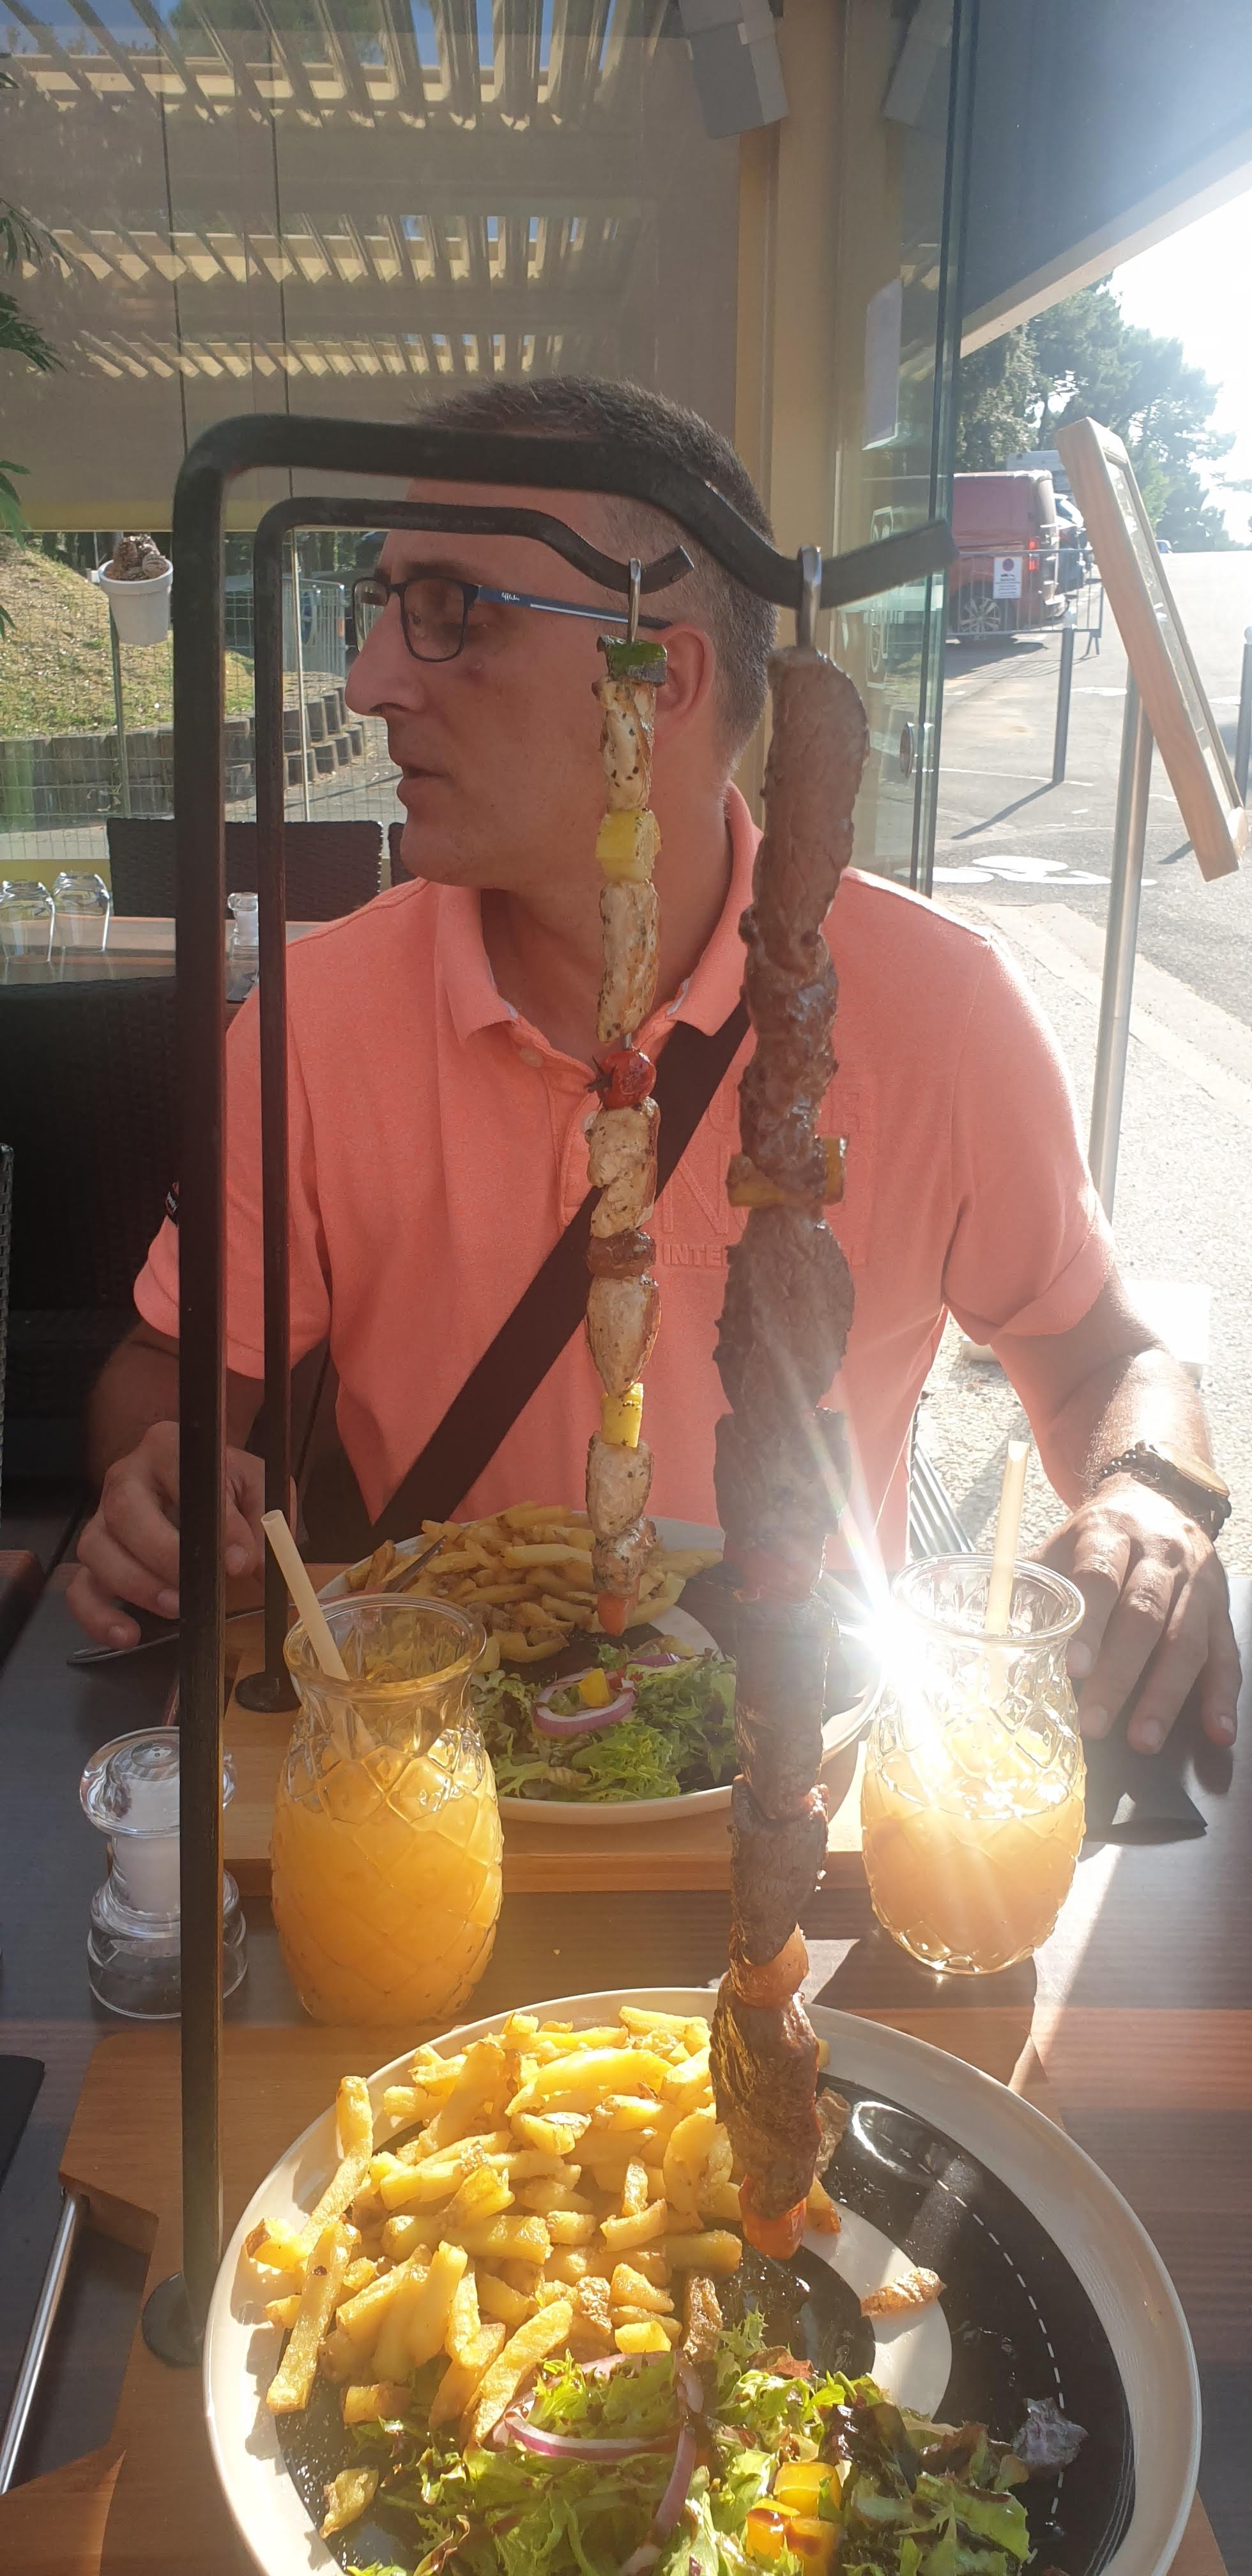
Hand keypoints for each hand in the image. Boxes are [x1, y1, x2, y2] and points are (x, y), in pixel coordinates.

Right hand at [67, 1422, 266, 1646]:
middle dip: (163, 1555)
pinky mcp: (94, 1558)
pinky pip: (79, 1588)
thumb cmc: (226, 1485)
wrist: (202, 1487)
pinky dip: (98, 1616)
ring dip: (135, 1585)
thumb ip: (259, 1517)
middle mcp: (125, 1478)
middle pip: (124, 1512)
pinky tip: (128, 1635)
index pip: (177, 1474)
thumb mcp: (255, 1485)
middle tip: (198, 1586)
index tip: (237, 1559)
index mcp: (167, 1447)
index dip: (208, 1519)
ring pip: (96, 1550)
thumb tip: (245, 1561)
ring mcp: (102, 1518)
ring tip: (175, 1608)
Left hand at [1041, 1474, 1240, 1752]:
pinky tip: (1217, 1731)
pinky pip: (1227, 1654)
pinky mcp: (1222, 1609)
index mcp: (1111, 1531)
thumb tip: (993, 1640)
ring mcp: (1198, 1583)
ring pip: (1188, 1640)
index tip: (1072, 1667)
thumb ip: (1032, 1587)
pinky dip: (1221, 1696)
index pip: (1099, 1577)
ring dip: (1166, 1695)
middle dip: (1119, 1673)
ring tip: (1143, 1740)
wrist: (1156, 1500)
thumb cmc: (1096, 1537)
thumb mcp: (1059, 1545)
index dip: (1088, 1624)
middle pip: (1145, 1615)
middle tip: (1094, 1722)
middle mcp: (1161, 1554)